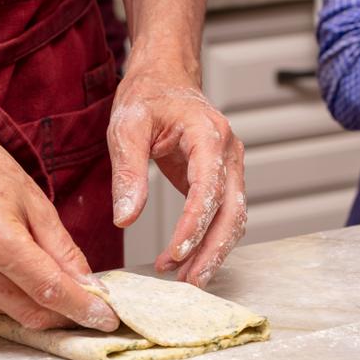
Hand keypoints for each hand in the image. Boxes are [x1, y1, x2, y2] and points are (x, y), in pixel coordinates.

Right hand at [0, 118, 118, 331]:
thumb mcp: (36, 202)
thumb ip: (64, 250)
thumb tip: (90, 287)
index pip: (48, 289)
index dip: (82, 309)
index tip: (106, 319)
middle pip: (32, 312)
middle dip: (66, 314)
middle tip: (90, 305)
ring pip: (13, 314)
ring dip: (40, 306)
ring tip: (50, 278)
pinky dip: (13, 298)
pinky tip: (15, 272)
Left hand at [107, 63, 245, 286]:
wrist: (165, 77)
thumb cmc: (147, 97)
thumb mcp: (126, 128)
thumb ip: (128, 173)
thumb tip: (125, 218)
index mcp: (209, 136)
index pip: (208, 189)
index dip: (194, 226)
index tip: (175, 255)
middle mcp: (229, 153)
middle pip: (232, 212)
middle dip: (211, 251)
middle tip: (188, 282)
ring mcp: (230, 167)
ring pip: (234, 219)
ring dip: (214, 252)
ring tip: (186, 279)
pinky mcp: (223, 180)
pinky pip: (224, 216)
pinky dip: (210, 241)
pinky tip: (188, 261)